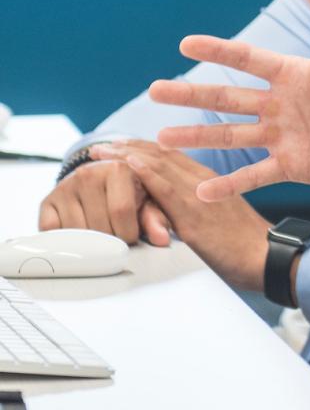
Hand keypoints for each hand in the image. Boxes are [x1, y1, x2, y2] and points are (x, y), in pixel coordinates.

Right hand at [39, 146, 170, 244]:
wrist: (97, 181)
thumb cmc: (127, 192)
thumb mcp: (146, 201)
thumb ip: (156, 217)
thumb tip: (162, 239)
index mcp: (117, 167)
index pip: (121, 211)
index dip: (129, 232)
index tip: (132, 236)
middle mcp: (88, 173)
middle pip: (99, 224)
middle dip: (111, 240)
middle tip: (116, 236)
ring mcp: (64, 186)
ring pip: (77, 232)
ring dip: (90, 243)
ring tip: (102, 232)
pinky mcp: (46, 202)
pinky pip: (54, 232)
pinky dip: (66, 239)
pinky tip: (80, 231)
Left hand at [91, 141, 270, 289]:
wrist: (265, 255)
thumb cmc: (243, 243)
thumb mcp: (216, 218)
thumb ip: (193, 208)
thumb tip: (168, 216)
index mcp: (208, 179)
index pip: (170, 156)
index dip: (144, 147)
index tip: (121, 144)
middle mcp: (203, 179)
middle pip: (161, 155)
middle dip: (129, 147)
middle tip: (103, 144)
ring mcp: (199, 194)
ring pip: (160, 165)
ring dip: (127, 155)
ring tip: (103, 152)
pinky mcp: (195, 214)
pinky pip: (166, 188)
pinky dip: (146, 173)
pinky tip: (129, 163)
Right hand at [149, 34, 309, 200]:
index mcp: (296, 74)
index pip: (250, 58)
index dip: (218, 49)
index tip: (185, 42)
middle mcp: (283, 104)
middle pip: (229, 96)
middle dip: (192, 93)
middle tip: (153, 89)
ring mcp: (284, 136)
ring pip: (232, 135)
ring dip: (197, 137)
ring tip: (160, 139)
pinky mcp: (294, 165)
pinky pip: (256, 175)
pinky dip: (230, 184)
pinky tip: (200, 192)